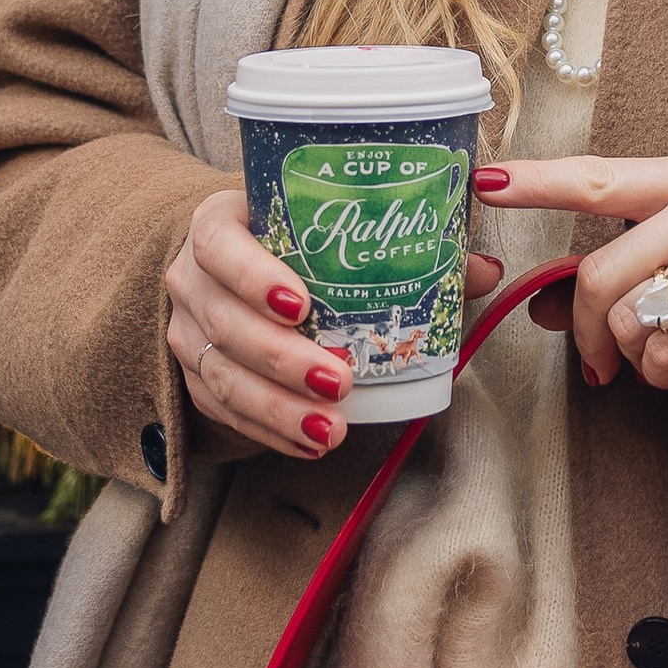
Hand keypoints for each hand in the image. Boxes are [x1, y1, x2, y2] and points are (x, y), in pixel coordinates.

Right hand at [166, 188, 501, 460]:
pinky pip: (225, 410)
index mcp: (219, 225)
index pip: (220, 245)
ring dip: (278, 407)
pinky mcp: (195, 377)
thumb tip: (480, 269)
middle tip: (339, 382)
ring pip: (222, 374)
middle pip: (226, 321)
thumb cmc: (291, 243)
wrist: (231, 269)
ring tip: (332, 429)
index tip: (302, 303)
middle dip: (283, 358)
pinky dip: (269, 431)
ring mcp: (187, 332)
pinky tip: (310, 442)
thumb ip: (402, 245)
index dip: (254, 275)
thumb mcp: (330, 232)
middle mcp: (193, 279)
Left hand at [475, 155, 667, 410]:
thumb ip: (612, 273)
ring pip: (628, 319)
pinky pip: (664, 354)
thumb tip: (538, 305)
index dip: (538, 183)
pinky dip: (664, 374)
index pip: (601, 179)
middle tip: (602, 360)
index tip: (486, 181)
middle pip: (600, 274)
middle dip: (587, 331)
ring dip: (634, 355)